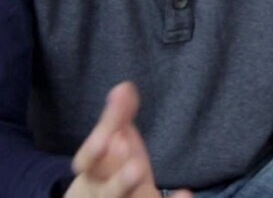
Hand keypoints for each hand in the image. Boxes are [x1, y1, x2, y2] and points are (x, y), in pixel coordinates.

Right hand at [66, 82, 191, 197]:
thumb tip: (124, 86)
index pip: (87, 162)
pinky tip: (185, 193)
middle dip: (118, 181)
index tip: (110, 138)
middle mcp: (101, 194)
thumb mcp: (111, 143)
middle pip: (106, 192)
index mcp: (91, 174)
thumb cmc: (107, 169)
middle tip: (135, 164)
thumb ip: (117, 118)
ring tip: (142, 172)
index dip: (94, 152)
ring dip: (130, 189)